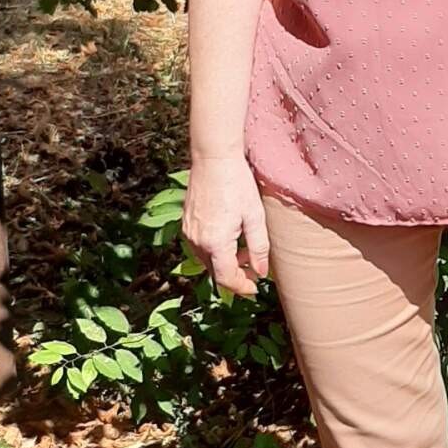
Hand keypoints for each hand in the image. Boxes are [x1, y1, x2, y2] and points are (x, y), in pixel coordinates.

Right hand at [182, 154, 270, 297]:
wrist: (213, 159)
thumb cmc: (237, 184)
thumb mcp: (255, 217)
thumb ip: (258, 248)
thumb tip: (260, 272)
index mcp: (215, 243)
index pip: (226, 278)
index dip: (241, 288)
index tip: (255, 289)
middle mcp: (197, 242)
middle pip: (215, 272)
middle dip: (236, 273)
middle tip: (254, 265)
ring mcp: (189, 233)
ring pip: (207, 260)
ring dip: (225, 261)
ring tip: (244, 246)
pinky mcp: (186, 224)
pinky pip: (200, 247)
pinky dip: (215, 249)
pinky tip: (230, 235)